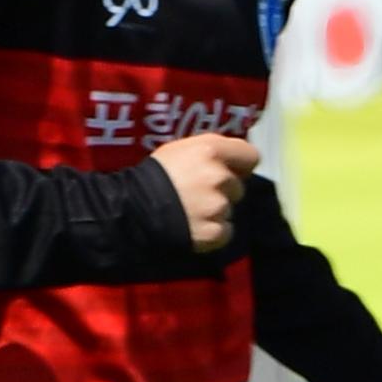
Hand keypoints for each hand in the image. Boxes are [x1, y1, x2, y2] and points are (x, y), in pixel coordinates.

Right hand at [152, 130, 257, 255]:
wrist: (131, 209)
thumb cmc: (154, 174)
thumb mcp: (181, 149)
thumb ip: (210, 152)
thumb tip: (233, 162)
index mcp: (211, 150)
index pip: (251, 156)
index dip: (241, 165)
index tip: (231, 170)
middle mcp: (220, 177)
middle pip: (238, 187)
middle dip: (222, 190)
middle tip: (197, 193)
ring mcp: (218, 207)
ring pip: (228, 210)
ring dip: (214, 212)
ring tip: (190, 211)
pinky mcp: (213, 232)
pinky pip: (224, 232)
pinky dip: (213, 232)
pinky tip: (194, 227)